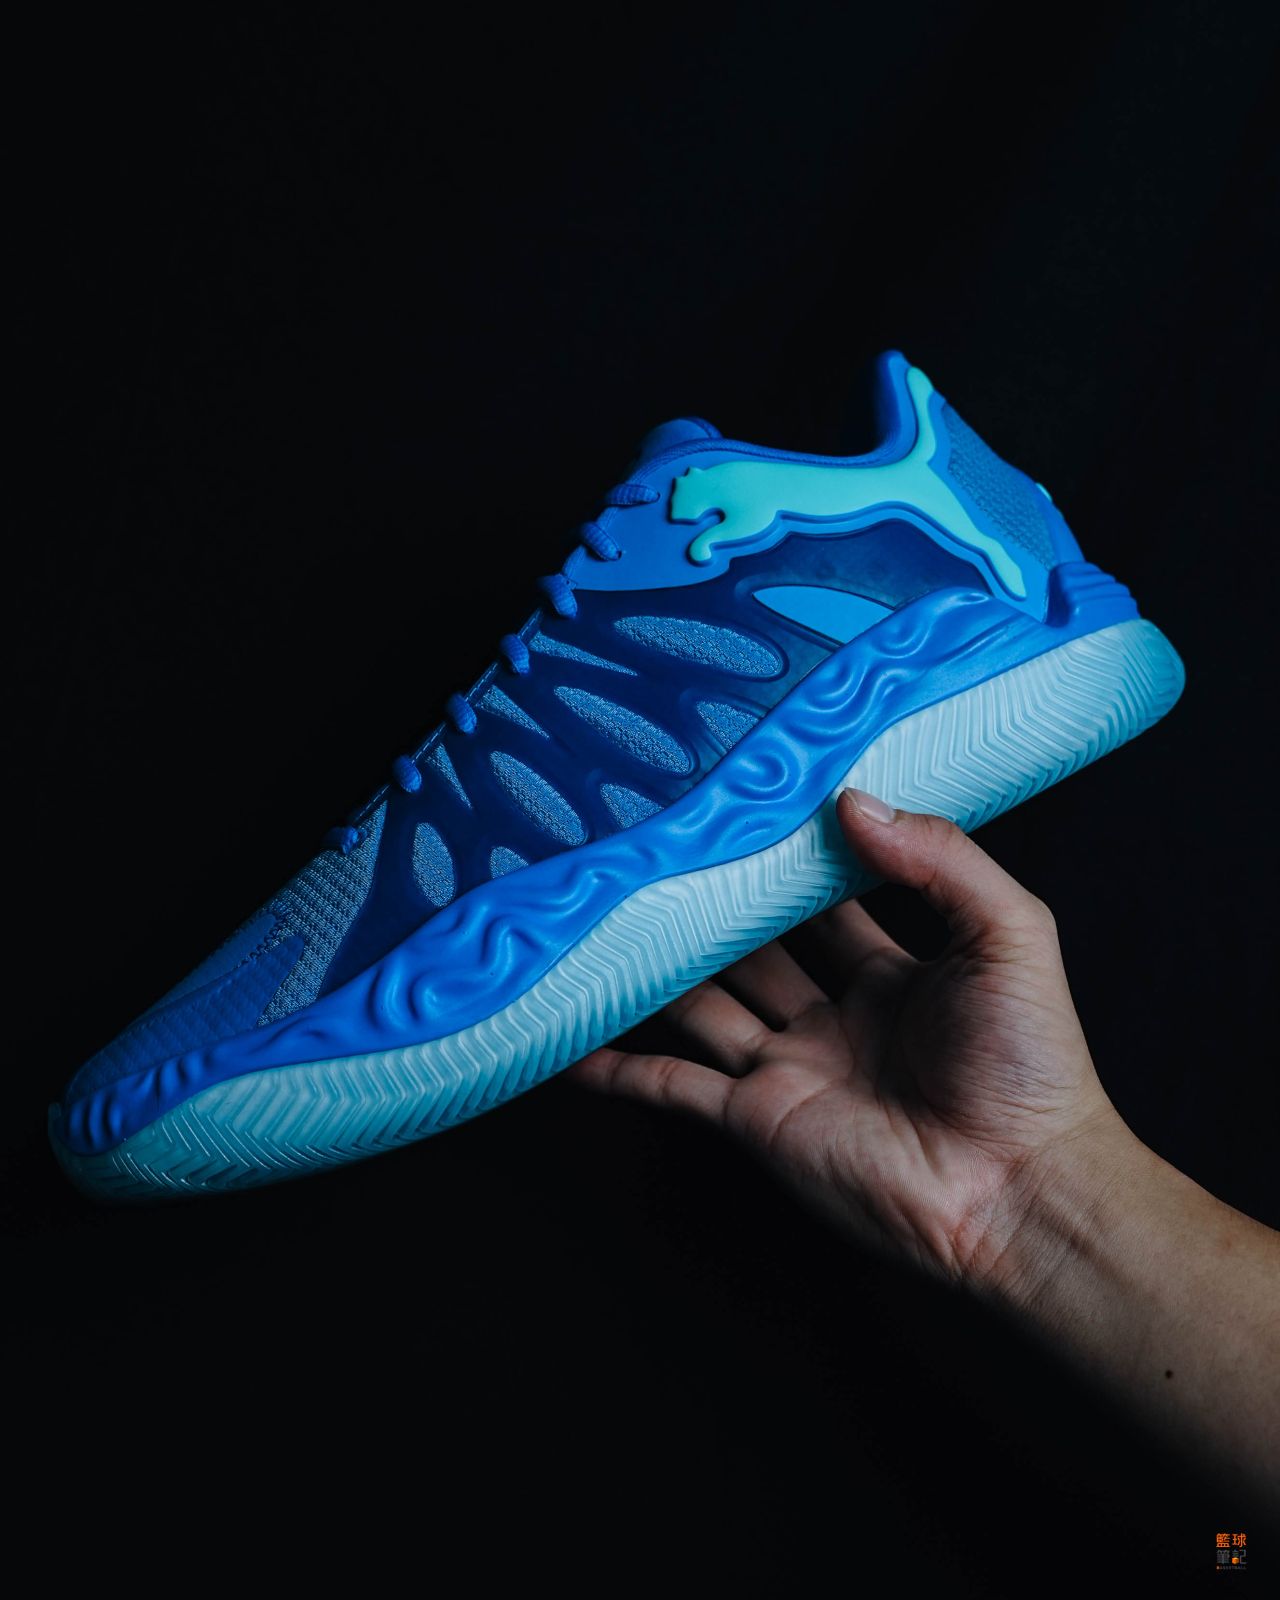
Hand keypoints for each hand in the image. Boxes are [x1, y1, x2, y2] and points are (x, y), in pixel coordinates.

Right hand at [571, 787, 1121, 1287]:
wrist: (1019, 1191)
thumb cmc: (1030, 1065)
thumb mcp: (1009, 934)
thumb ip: (941, 860)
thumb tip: (851, 801)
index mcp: (891, 974)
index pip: (823, 902)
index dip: (788, 859)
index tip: (743, 808)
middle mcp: (830, 1018)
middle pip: (752, 949)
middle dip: (711, 907)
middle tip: (656, 850)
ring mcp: (788, 1069)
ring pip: (701, 1005)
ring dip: (656, 972)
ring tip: (601, 920)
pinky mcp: (756, 1119)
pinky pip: (672, 1085)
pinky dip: (618, 1066)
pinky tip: (570, 1042)